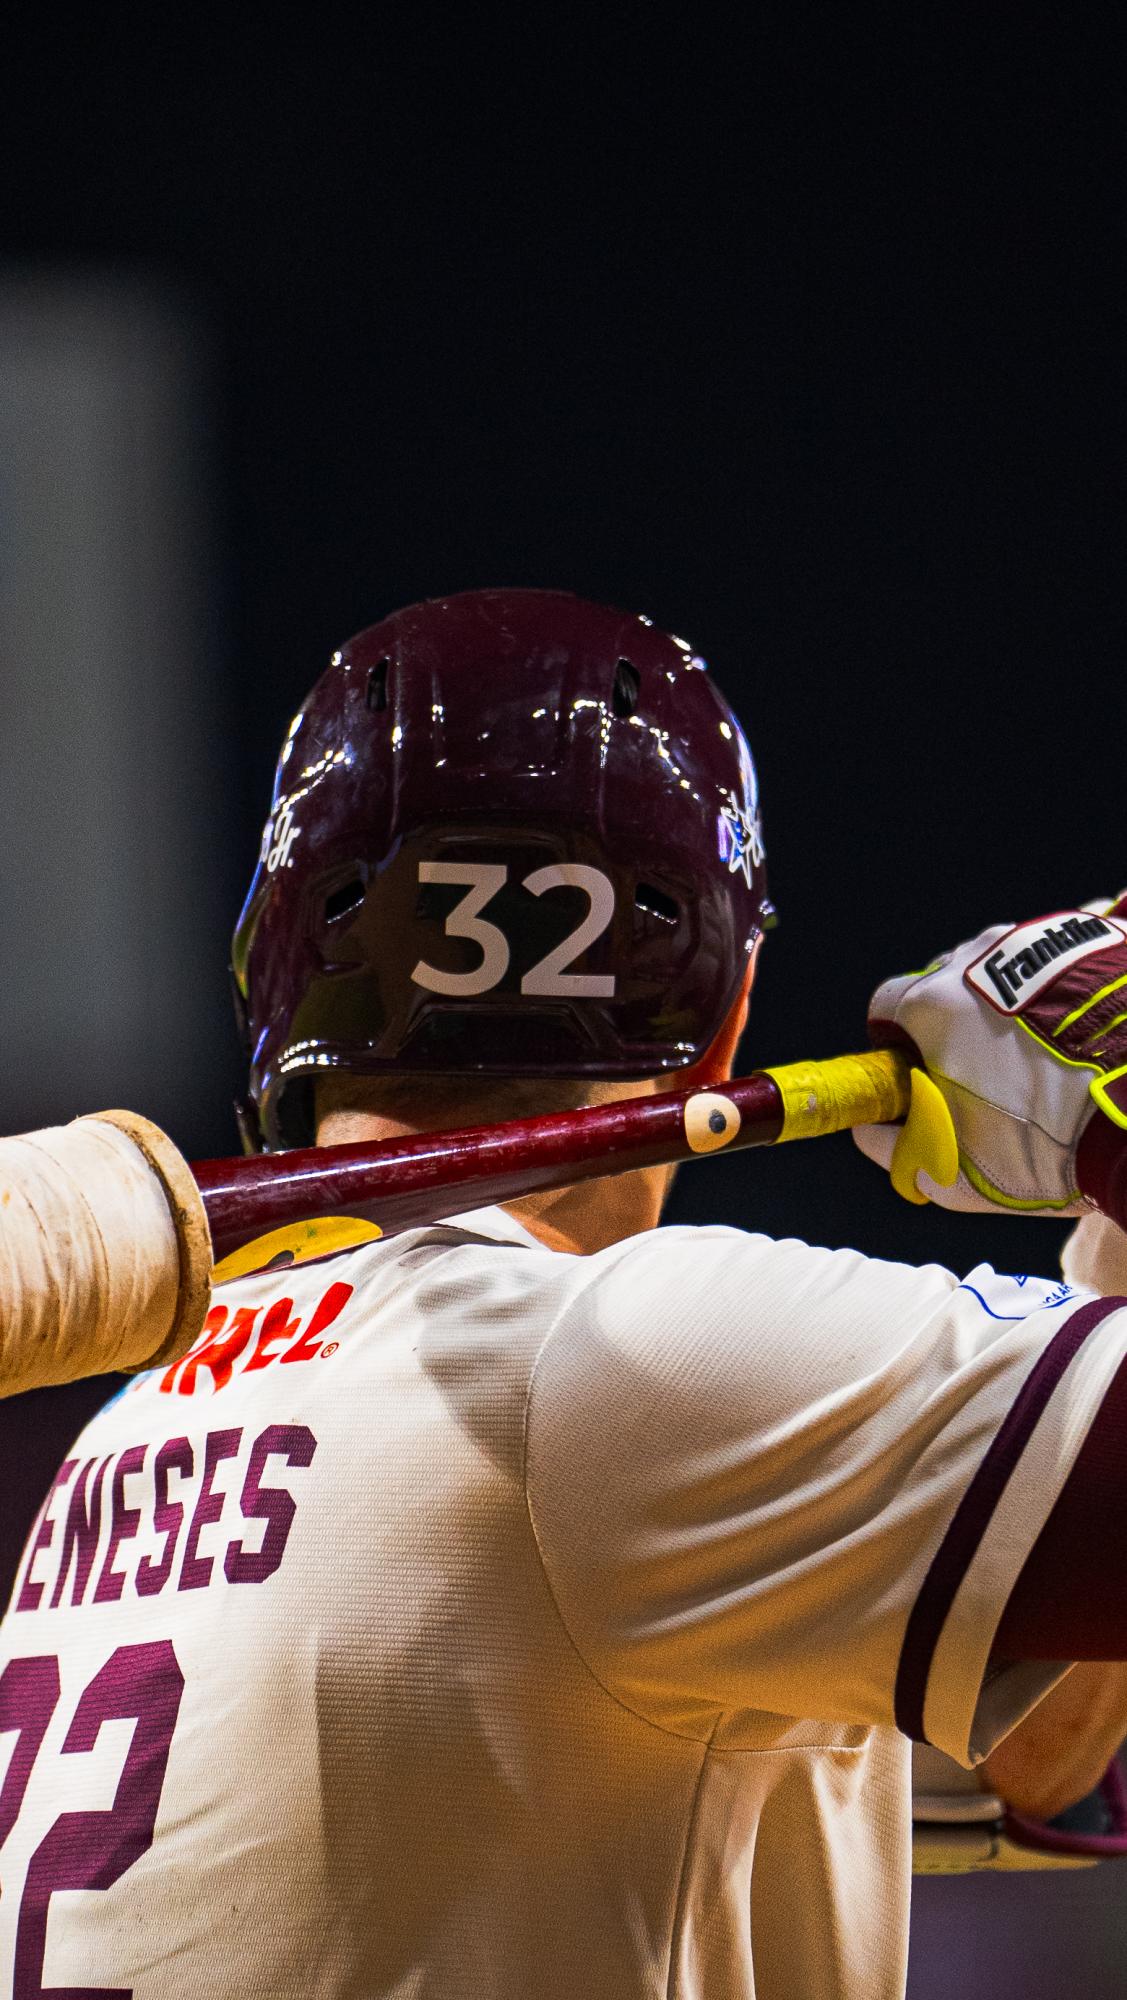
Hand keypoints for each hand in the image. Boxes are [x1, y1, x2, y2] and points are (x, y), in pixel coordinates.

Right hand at [854, 898, 1126, 1214]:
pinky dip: (1062, 994)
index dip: (898, 1041)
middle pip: (948, 982)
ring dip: (1013, 1007)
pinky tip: (1082, 1037)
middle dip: (958, 1024)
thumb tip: (868, 1129)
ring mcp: (1041, 939)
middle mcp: (980, 954)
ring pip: (1007, 969)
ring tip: (1050, 1057)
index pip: (887, 1004)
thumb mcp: (953, 1171)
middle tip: (993, 1076)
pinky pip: (1059, 961)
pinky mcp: (1093, 936)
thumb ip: (893, 1148)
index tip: (923, 1073)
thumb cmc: (1047, 1147)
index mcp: (932, 1002)